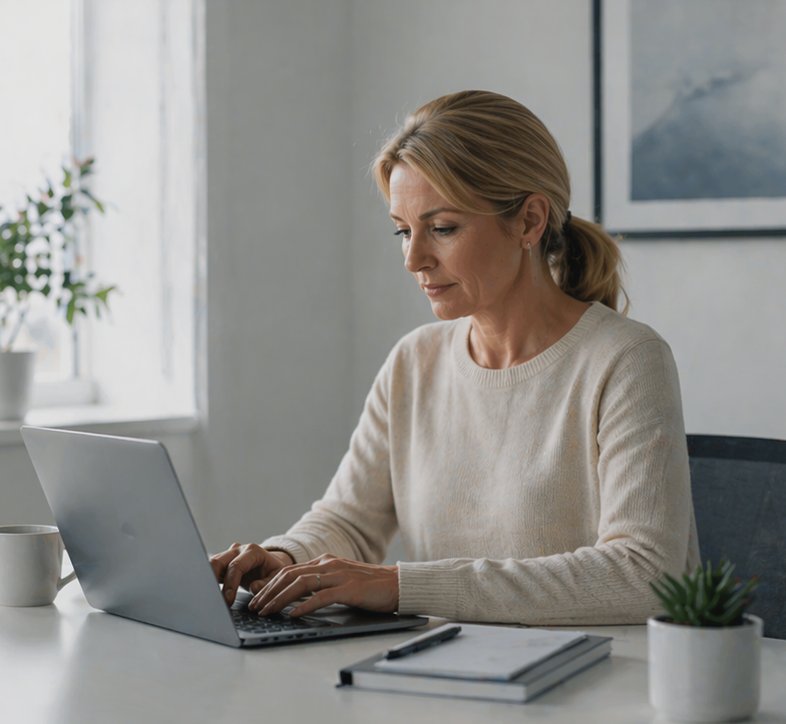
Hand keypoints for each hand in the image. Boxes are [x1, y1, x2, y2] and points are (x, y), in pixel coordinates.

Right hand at [209, 542, 293, 605]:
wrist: (270, 564)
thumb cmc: (273, 570)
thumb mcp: (276, 577)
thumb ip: (266, 584)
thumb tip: (253, 587)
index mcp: (253, 551)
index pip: (236, 566)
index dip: (231, 584)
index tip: (229, 600)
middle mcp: (238, 550)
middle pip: (218, 561)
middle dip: (213, 581)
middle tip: (215, 600)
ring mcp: (229, 554)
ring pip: (212, 565)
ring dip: (209, 581)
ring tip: (210, 598)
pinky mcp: (223, 562)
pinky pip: (212, 570)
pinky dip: (210, 582)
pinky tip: (210, 594)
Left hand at [248, 553, 398, 616]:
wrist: (397, 584)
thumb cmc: (368, 586)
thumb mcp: (339, 580)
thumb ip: (319, 584)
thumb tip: (294, 597)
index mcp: (324, 561)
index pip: (289, 571)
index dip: (269, 584)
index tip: (255, 597)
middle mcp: (328, 564)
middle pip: (290, 575)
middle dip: (268, 592)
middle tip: (254, 607)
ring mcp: (338, 575)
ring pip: (300, 584)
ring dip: (280, 599)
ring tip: (267, 611)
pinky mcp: (349, 588)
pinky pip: (321, 596)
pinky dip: (304, 605)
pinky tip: (293, 614)